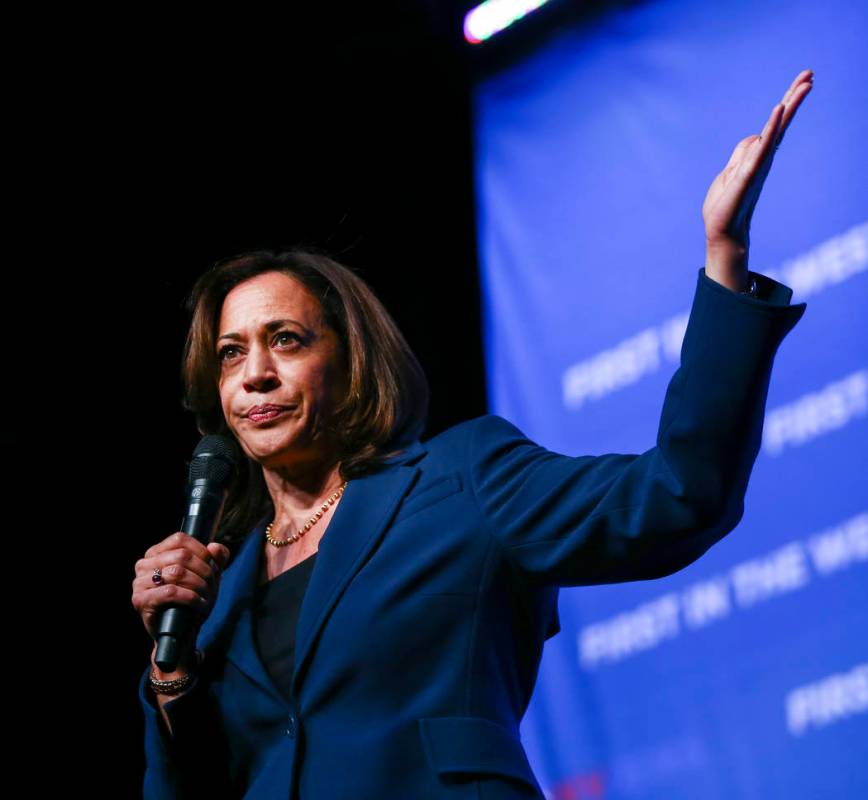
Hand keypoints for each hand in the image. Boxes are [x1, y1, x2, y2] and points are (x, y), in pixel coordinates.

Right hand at [132, 532, 231, 643]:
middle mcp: (143, 565)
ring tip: (207, 596)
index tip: (214, 566)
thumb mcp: (208, 577)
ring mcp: (139, 583)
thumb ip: (216, 559)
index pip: (180, 539)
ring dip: (199, 585)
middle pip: (182, 556)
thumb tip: (216, 547)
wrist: (181, 633)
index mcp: (156, 553)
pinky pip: (171, 592)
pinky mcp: (140, 600)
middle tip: (212, 585)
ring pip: (177, 573)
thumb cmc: (192, 601)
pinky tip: (199, 604)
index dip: (202, 551)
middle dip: (204, 570)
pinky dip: (191, 598)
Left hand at [702, 69, 813, 289]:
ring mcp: (757, 165)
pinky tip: (777, 112)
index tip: (804, 82)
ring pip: (776, 131)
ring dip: (789, 107)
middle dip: (794, 98)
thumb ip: (742, 154)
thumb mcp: (729, 173)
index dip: (787, 103)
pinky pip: (761, 147)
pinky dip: (770, 129)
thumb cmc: (725, 205)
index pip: (774, 125)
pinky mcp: (748, 174)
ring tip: (804, 85)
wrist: (722, 232)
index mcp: (757, 156)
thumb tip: (755, 136)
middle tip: (811, 75)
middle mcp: (762, 158)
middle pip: (781, 123)